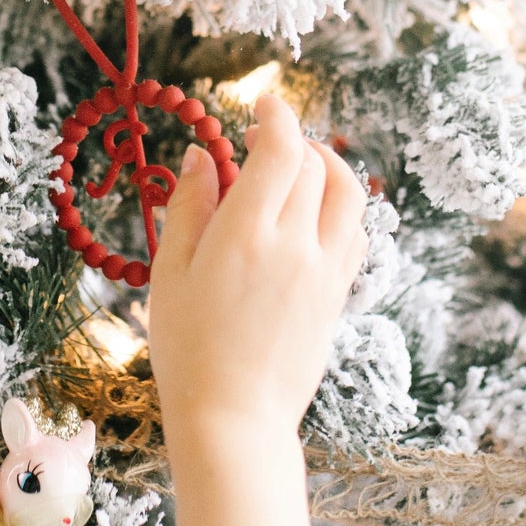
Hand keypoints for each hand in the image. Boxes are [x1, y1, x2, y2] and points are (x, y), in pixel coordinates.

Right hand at [148, 95, 366, 525]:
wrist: (233, 420)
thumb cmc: (187, 350)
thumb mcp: (170, 273)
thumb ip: (189, 207)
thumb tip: (200, 154)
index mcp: (247, 235)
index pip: (281, 151)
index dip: (276, 116)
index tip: (262, 104)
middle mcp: (296, 246)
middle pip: (314, 166)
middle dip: (293, 140)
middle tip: (262, 141)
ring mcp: (325, 272)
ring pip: (349, 195)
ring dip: (329, 166)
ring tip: (300, 165)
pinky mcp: (338, 295)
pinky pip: (356, 233)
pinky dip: (342, 206)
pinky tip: (316, 210)